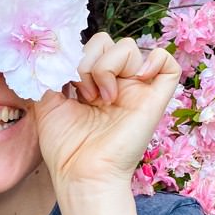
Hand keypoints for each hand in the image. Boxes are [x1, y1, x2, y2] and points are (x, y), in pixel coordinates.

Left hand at [34, 33, 179, 194]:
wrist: (81, 173)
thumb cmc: (65, 146)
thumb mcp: (47, 101)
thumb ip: (52, 71)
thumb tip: (55, 47)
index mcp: (94, 84)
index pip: (90, 47)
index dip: (75, 56)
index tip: (63, 82)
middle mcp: (117, 84)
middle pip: (108, 41)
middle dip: (88, 61)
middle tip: (83, 95)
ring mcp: (137, 91)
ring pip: (129, 47)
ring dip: (106, 66)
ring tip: (100, 98)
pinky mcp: (155, 100)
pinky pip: (168, 64)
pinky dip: (154, 60)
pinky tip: (135, 78)